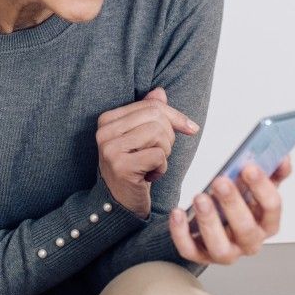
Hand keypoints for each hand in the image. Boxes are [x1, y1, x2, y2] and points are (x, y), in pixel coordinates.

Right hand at [97, 87, 200, 216]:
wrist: (119, 203)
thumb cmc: (133, 169)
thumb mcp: (141, 138)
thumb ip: (148, 113)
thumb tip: (160, 91)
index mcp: (107, 119)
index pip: (151, 105)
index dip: (175, 117)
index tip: (190, 128)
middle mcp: (104, 132)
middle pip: (156, 118)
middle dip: (168, 137)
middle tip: (159, 155)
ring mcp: (110, 150)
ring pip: (158, 135)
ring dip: (165, 153)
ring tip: (153, 165)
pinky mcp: (121, 167)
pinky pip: (158, 156)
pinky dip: (161, 168)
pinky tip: (149, 177)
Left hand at [168, 156, 292, 265]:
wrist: (216, 220)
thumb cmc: (240, 202)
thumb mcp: (257, 187)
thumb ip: (272, 172)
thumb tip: (282, 158)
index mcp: (268, 223)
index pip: (272, 208)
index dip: (262, 188)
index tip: (249, 167)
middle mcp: (250, 242)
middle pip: (246, 229)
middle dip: (233, 204)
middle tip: (220, 181)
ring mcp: (226, 253)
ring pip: (220, 247)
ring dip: (209, 222)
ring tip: (199, 197)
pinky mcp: (202, 256)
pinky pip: (190, 251)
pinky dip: (181, 234)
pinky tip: (177, 213)